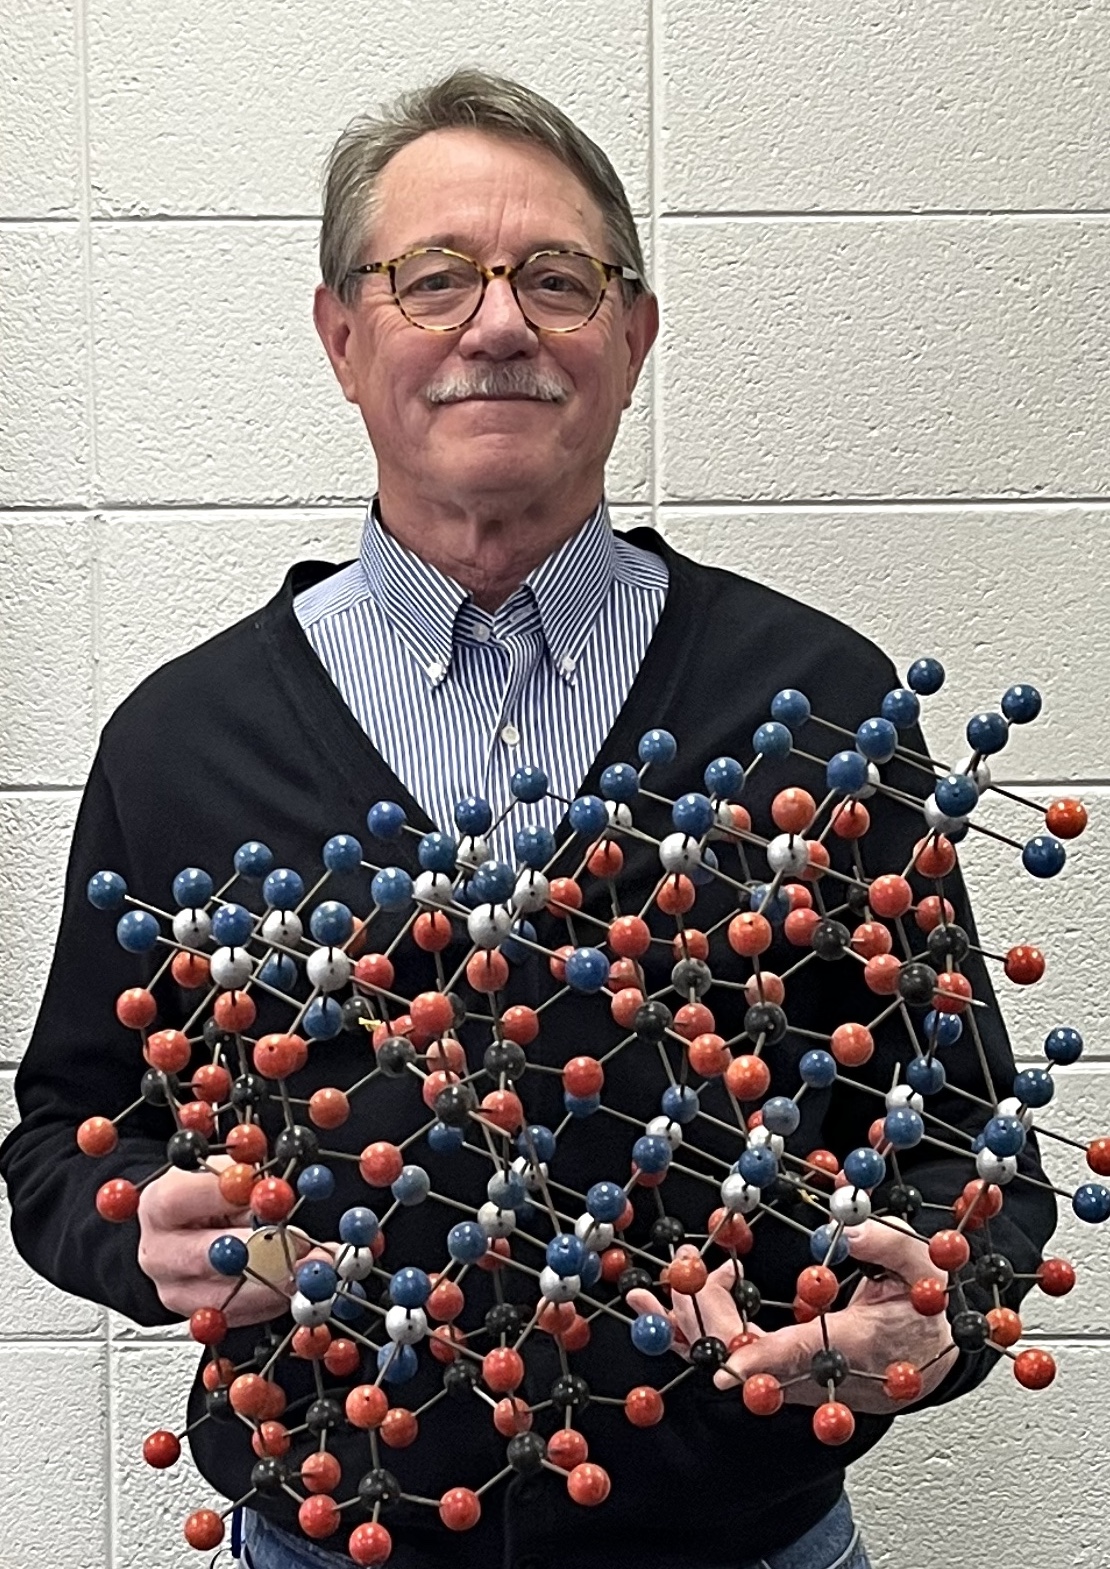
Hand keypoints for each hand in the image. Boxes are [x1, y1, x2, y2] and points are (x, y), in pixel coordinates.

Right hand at [137, 1156, 311, 1325]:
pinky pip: (237, 1315)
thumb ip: (248, 1181)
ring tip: (311, 1267)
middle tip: (302, 1246)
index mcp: (161, 1204)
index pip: (190, 1199)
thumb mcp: (228, 1173)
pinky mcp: (195, 1317)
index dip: (237, 1199)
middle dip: (263, 1251)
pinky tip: (294, 1285)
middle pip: (208, 1257)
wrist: (189, 1230)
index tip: (277, 1199)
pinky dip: (271, 1302)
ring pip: (226, 1296)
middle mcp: (159, 1251)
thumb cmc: (212, 1197)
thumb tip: (277, 1196)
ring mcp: (174, 1289)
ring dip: (276, 1282)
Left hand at [627, 1218, 955, 1413]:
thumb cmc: (924, 1309)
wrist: (933, 1354)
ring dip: (689, 1327)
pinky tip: (668, 1308)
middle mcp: (818, 1372)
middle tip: (677, 1272)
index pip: (800, 1357)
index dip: (760, 1363)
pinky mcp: (785, 1373)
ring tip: (645, 1294)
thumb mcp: (922, 1266)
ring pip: (733, 1362)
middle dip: (703, 1320)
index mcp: (854, 1346)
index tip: (724, 1367)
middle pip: (749, 1360)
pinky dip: (698, 1333)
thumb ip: (889, 1243)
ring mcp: (798, 1378)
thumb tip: (848, 1228)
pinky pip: (734, 1358)